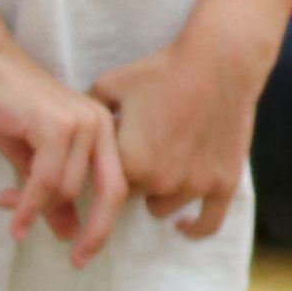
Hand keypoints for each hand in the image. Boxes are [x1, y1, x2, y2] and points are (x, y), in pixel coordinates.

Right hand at [0, 45, 128, 261]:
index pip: (118, 187)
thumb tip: (69, 235)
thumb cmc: (11, 111)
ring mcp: (81, 123)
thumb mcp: (36, 161)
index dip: (106, 225)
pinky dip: (29, 205)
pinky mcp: (55, 125)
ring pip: (69, 189)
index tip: (84, 255)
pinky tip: (16, 222)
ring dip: (38, 209)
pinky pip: (46, 180)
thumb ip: (57, 196)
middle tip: (76, 261)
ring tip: (12, 214)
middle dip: (95, 232)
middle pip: (111, 193)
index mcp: (104, 130)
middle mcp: (101, 124)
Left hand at [91, 0, 281, 238]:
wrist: (218, 61)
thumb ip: (88, 113)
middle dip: (131, 179)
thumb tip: (68, 130)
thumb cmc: (162, 70)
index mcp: (129, 162)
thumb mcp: (111, 85)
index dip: (104, 170)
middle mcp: (159, 182)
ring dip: (158, 194)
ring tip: (161, 167)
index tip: (105, 162)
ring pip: (163, 208)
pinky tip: (182, 226)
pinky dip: (194, 228)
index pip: (103, 183)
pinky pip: (208, 223)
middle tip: (142, 153)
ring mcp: (194, 186)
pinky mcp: (223, 184)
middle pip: (132, 196)